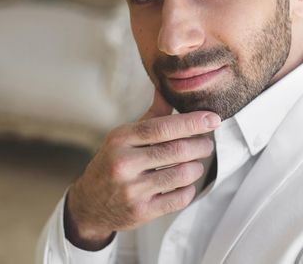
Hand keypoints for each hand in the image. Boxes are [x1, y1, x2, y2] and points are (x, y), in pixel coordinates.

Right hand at [64, 90, 219, 249]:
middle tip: (207, 144)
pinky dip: (189, 189)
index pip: (162, 127)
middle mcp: (124, 163)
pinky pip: (179, 199)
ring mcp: (132, 190)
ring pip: (182, 175)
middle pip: (176, 150)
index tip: (213, 119)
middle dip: (200, 145)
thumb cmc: (113, 163)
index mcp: (120, 139)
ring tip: (195, 163)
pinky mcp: (141, 212)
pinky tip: (185, 184)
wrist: (89, 203)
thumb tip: (168, 90)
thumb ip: (151, 115)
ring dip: (197, 168)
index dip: (192, 122)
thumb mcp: (124, 137)